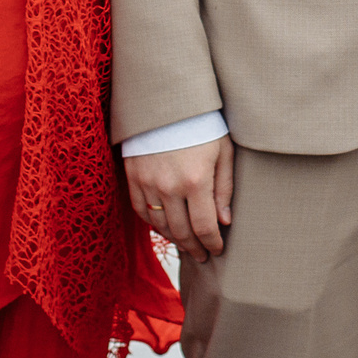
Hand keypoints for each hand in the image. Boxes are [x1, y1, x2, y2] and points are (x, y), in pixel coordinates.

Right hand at [126, 135, 234, 261]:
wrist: (166, 101)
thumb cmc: (202, 124)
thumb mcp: (223, 152)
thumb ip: (224, 189)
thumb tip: (224, 221)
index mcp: (196, 181)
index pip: (204, 227)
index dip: (212, 244)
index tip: (217, 250)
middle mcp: (169, 187)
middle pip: (181, 232)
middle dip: (194, 247)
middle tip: (203, 255)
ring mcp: (148, 183)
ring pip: (160, 225)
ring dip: (174, 239)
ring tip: (186, 245)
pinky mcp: (133, 176)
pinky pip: (141, 210)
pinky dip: (153, 224)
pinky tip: (164, 228)